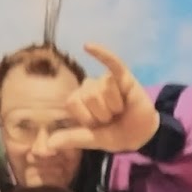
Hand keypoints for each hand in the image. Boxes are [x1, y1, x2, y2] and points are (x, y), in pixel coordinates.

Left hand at [34, 44, 159, 156]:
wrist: (143, 135)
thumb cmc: (116, 134)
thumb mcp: (94, 139)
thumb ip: (73, 139)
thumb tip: (48, 145)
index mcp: (77, 101)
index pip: (73, 103)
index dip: (87, 118)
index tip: (98, 126)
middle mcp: (88, 87)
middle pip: (89, 97)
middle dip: (104, 113)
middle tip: (113, 118)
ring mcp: (104, 80)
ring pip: (104, 89)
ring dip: (116, 105)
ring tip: (121, 109)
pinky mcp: (122, 75)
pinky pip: (111, 62)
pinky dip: (102, 54)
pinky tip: (88, 46)